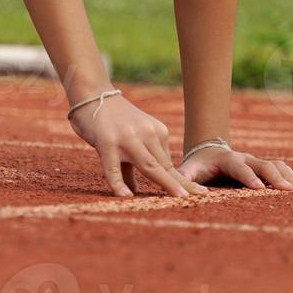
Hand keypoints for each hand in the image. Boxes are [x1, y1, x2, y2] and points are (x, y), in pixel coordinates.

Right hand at [69, 93, 207, 197]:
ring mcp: (127, 138)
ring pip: (149, 166)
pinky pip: (113, 168)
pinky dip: (119, 183)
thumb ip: (131, 166)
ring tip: (178, 200)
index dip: (184, 181)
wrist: (91, 92)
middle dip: (183, 184)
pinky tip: (126, 196)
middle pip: (165, 166)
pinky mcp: (107, 142)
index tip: (200, 194)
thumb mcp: (129, 139)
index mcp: (156, 132)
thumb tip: (133, 191)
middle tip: (201, 198)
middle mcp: (146, 134)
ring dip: (165, 184)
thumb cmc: (110, 119)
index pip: (170, 164)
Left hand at [178, 145, 292, 190]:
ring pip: (275, 165)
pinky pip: (281, 169)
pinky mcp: (263, 169)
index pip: (239, 167)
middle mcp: (245, 159)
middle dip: (274, 177)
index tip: (258, 188)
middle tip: (287, 190)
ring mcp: (256, 163)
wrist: (207, 153)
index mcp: (226, 160)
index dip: (248, 177)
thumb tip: (182, 193)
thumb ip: (184, 179)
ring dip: (287, 176)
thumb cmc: (197, 167)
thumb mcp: (188, 171)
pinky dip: (291, 177)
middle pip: (263, 165)